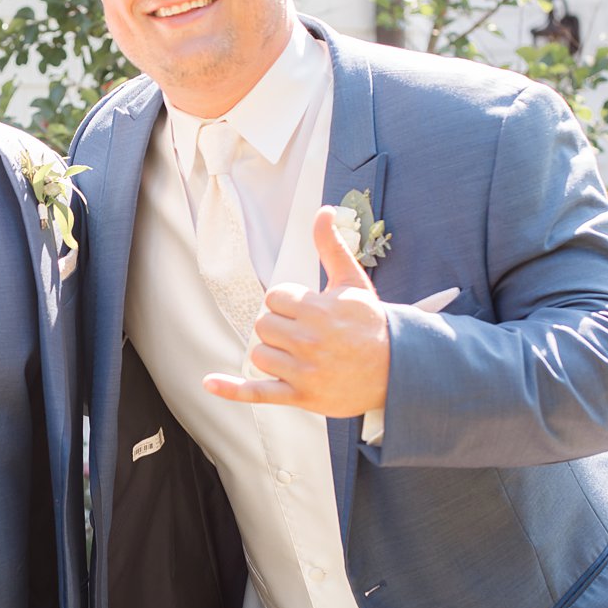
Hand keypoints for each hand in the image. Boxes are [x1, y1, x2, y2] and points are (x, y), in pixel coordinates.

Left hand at [203, 206, 389, 415]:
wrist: (397, 368)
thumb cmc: (370, 323)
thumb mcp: (352, 281)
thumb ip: (331, 247)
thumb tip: (323, 211)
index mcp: (317, 310)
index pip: (273, 299)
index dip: (287, 303)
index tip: (308, 311)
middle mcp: (308, 340)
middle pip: (263, 326)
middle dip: (280, 327)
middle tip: (308, 334)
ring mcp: (304, 371)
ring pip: (260, 354)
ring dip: (274, 353)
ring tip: (302, 354)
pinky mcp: (301, 396)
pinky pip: (258, 392)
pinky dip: (232, 390)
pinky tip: (210, 382)